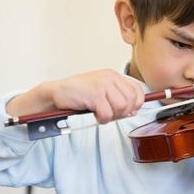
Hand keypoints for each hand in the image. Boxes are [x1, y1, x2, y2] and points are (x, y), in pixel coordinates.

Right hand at [6, 69, 144, 123]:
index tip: (129, 111)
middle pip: (131, 100)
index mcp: (113, 75)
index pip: (137, 90)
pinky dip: (102, 118)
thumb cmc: (79, 94)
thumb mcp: (102, 90)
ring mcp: (102, 85)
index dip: (137, 104)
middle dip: (123, 112)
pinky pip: (107, 114)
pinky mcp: (94, 94)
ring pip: (121, 108)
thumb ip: (118, 96)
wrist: (56, 92)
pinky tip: (94, 114)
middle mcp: (110, 77)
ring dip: (111, 116)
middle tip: (110, 113)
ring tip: (100, 113)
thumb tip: (134, 110)